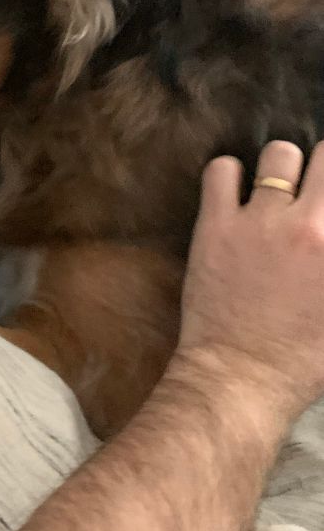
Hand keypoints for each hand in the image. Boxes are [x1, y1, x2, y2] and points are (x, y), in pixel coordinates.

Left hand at [178, 140, 323, 414]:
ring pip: (278, 154)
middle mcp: (312, 226)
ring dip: (280, 168)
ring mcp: (262, 220)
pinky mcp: (217, 223)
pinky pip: (222, 169)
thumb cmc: (302, 357)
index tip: (319, 206)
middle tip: (311, 190)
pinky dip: (229, 175)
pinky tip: (234, 194)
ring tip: (275, 190)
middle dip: (321, 171)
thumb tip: (321, 233)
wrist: (242, 377)